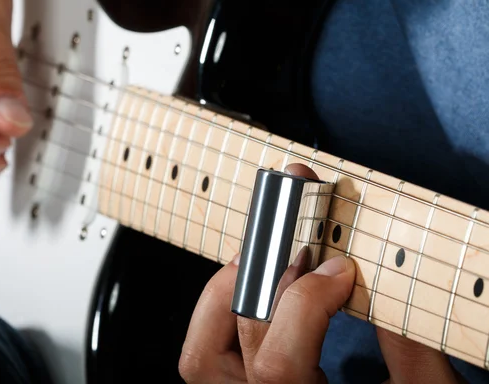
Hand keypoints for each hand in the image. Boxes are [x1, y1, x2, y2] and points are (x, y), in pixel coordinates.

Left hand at [179, 165, 460, 382]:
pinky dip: (218, 312)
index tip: (340, 269)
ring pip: (201, 354)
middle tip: (295, 241)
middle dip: (267, 282)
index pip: (278, 368)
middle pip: (240, 347)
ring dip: (227, 294)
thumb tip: (382, 283)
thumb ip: (407, 352)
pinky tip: (246, 283)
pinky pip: (204, 355)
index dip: (305, 308)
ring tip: (262, 257)